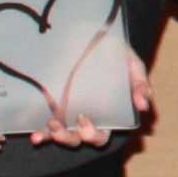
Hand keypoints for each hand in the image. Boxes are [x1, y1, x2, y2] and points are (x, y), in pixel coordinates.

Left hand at [24, 46, 152, 148]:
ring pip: (64, 136)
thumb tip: (143, 105)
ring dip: (57, 136)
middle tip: (62, 125)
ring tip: (51, 125)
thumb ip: (140, 83)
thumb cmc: (116, 54)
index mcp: (107, 115)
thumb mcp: (131, 64)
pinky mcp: (53, 108)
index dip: (93, 135)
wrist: (94, 36)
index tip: (84, 120)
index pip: (101, 135)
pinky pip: (46, 126)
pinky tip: (34, 136)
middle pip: (80, 139)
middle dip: (71, 137)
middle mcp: (86, 119)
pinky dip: (41, 135)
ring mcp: (68, 115)